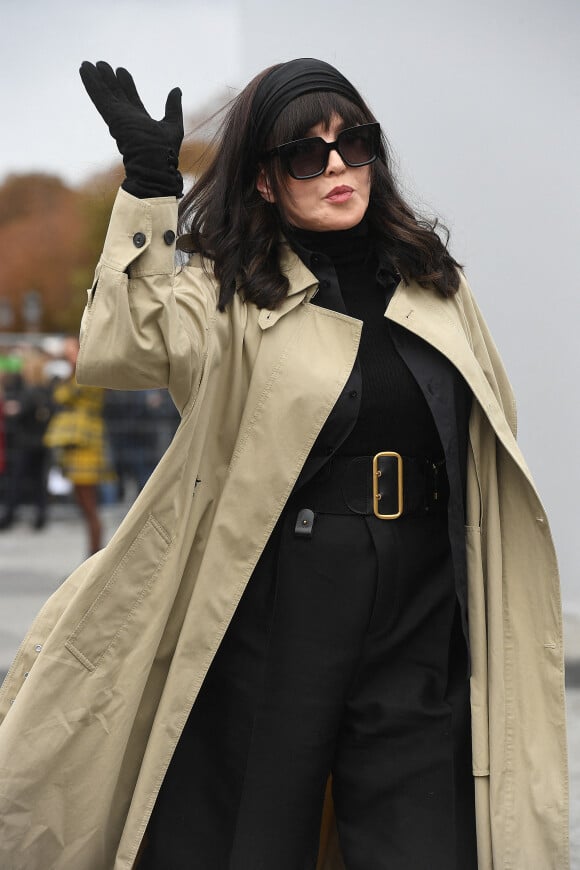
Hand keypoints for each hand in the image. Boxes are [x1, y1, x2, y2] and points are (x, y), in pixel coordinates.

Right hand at [79, 61, 183, 197]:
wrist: (156, 165)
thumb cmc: (165, 152)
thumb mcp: (173, 124)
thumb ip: (173, 107)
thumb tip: (177, 90)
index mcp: (140, 121)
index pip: (131, 98)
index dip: (126, 84)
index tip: (121, 71)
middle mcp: (127, 118)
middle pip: (115, 94)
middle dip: (109, 79)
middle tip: (102, 64)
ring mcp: (118, 117)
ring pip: (105, 93)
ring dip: (96, 79)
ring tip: (88, 64)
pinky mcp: (112, 116)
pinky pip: (99, 96)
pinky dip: (91, 83)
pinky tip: (84, 70)